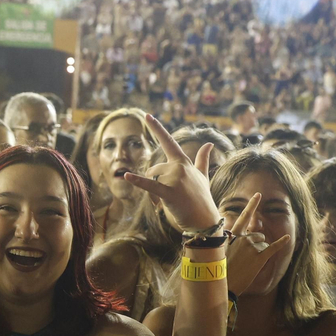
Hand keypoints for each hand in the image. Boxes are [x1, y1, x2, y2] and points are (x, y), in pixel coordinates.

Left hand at [119, 113, 217, 230]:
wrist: (205, 220)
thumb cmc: (202, 199)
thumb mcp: (202, 176)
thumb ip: (203, 159)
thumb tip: (209, 142)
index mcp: (184, 162)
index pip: (169, 142)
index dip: (157, 128)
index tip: (147, 115)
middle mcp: (179, 167)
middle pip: (154, 170)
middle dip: (154, 184)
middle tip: (164, 200)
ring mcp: (175, 179)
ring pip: (152, 181)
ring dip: (153, 195)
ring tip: (165, 205)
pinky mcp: (169, 192)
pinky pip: (150, 185)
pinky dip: (137, 181)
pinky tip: (126, 175)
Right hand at [221, 192, 292, 294]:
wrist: (222, 285)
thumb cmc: (219, 268)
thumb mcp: (219, 250)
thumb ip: (228, 240)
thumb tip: (235, 236)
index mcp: (232, 235)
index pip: (244, 216)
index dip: (252, 205)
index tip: (258, 195)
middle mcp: (243, 238)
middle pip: (257, 234)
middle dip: (255, 243)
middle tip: (245, 257)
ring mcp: (252, 248)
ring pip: (263, 242)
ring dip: (259, 250)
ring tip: (249, 263)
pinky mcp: (260, 258)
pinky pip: (272, 248)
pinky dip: (280, 242)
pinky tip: (287, 237)